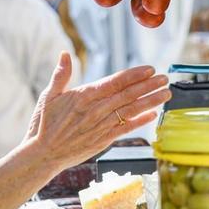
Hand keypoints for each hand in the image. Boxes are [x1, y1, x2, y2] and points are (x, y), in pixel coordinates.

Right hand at [26, 53, 169, 170]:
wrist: (42, 155)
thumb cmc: (44, 124)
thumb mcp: (48, 96)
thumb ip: (60, 75)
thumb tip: (64, 54)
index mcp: (84, 96)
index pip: (114, 82)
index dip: (134, 75)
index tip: (150, 69)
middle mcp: (95, 110)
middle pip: (127, 95)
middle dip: (148, 86)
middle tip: (165, 78)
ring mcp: (100, 126)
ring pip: (130, 111)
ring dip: (150, 101)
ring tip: (166, 94)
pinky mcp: (103, 140)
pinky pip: (125, 129)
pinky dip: (140, 121)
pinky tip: (153, 114)